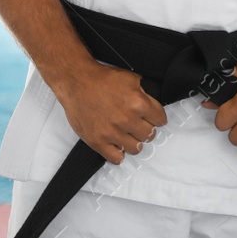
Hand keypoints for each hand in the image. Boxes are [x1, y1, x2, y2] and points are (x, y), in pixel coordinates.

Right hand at [53, 61, 167, 164]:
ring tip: (127, 134)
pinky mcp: (97, 142)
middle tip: (138, 125)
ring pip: (136, 148)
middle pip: (149, 135)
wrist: (76, 82)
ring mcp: (112, 133)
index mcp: (138, 103)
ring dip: (134, 142)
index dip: (157, 117)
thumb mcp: (130, 78)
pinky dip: (119, 154)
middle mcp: (127, 120)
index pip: (160, 119)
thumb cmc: (101, 79)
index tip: (153, 118)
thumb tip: (152, 106)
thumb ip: (144, 93)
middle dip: (146, 129)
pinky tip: (117, 145)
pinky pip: (116, 158)